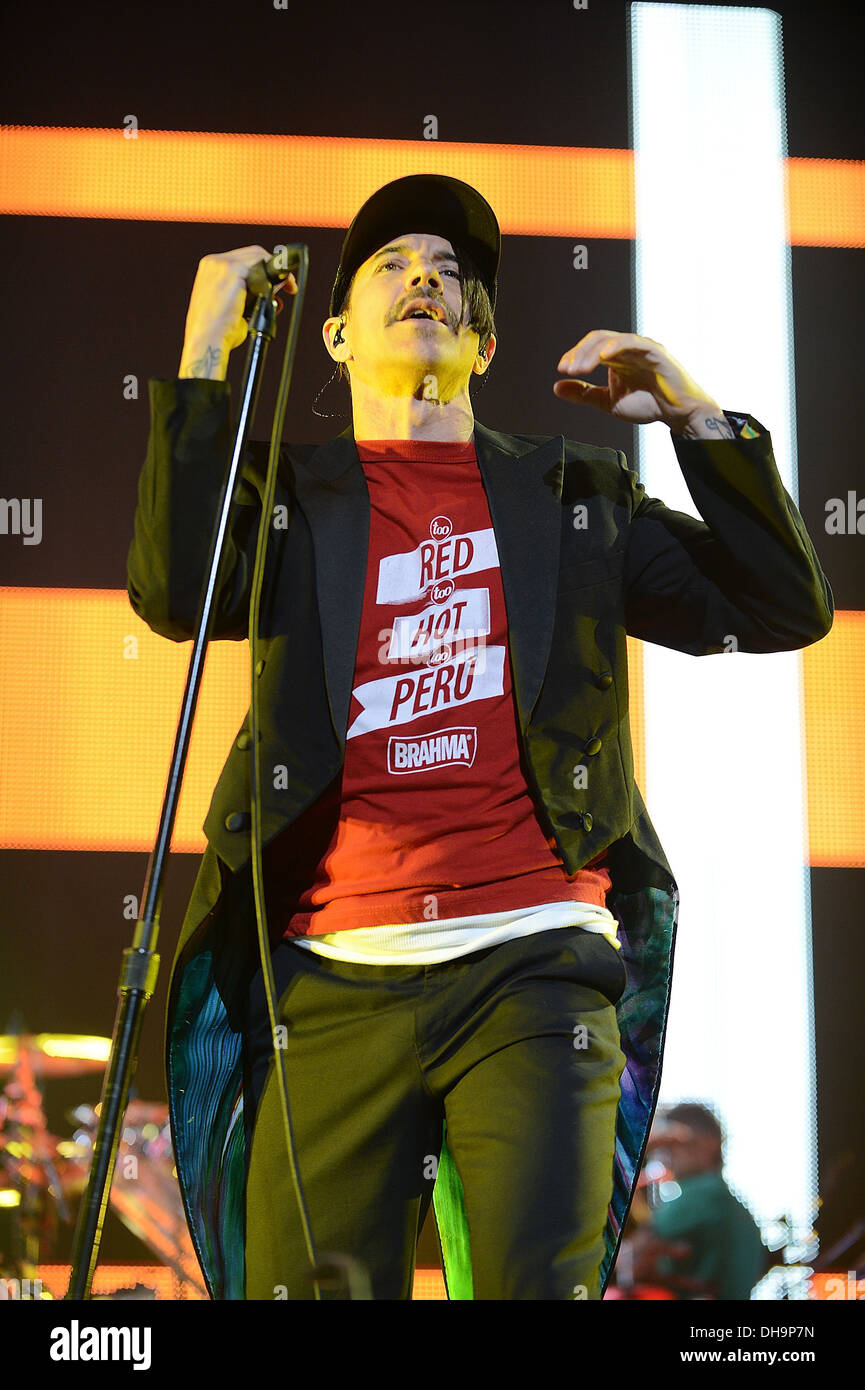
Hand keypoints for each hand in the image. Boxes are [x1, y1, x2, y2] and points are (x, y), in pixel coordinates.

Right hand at [179, 246, 297, 379]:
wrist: (207, 341)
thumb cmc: (218, 332)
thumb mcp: (231, 307)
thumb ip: (246, 294)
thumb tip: (271, 292)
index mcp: (210, 270)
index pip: (242, 260)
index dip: (262, 269)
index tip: (277, 284)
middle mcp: (213, 263)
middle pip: (251, 255)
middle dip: (272, 268)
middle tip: (288, 286)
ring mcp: (221, 264)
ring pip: (257, 256)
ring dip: (275, 271)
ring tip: (287, 288)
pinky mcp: (232, 270)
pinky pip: (261, 263)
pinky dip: (275, 274)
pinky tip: (282, 287)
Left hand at [554, 330, 719, 431]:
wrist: (677, 413)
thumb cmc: (648, 404)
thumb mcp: (608, 402)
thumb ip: (584, 394)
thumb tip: (556, 387)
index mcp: (617, 356)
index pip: (591, 347)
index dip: (575, 355)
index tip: (562, 370)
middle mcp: (628, 348)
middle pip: (598, 339)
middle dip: (580, 353)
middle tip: (567, 369)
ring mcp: (642, 348)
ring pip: (613, 340)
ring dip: (593, 352)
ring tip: (580, 367)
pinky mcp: (656, 352)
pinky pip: (635, 343)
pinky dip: (618, 346)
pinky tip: (604, 356)